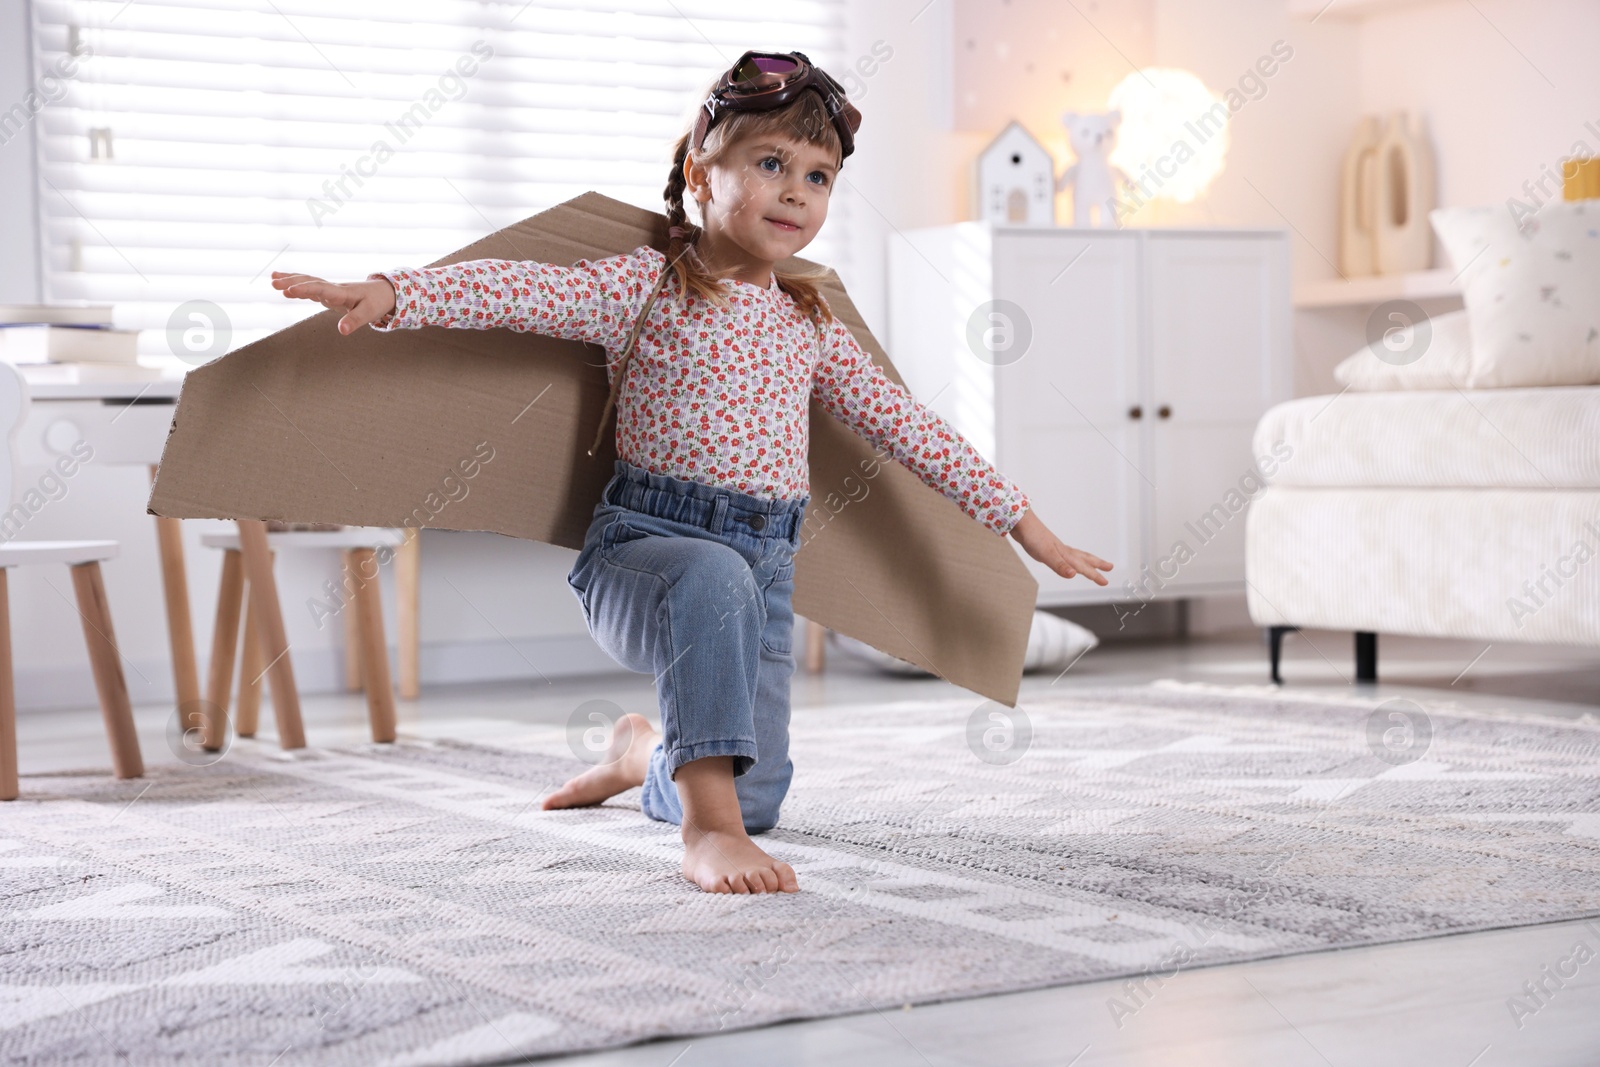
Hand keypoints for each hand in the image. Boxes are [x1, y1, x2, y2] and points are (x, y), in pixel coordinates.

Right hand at [271, 272, 396, 334]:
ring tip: (272, 280)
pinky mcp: (328, 292)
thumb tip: (342, 331)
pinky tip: (282, 284)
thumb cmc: (376, 302)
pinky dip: (296, 284)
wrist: (383, 292)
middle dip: (292, 282)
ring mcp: (330, 289)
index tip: (290, 291)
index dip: (306, 289)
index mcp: (342, 293)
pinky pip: (309, 286)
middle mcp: (334, 288)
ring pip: (308, 281)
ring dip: (291, 280)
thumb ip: (355, 321)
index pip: (321, 289)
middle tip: (274, 284)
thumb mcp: (369, 313)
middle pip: (310, 282)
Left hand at [1007, 509, 1111, 585]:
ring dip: (1087, 560)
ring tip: (1094, 563)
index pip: (1083, 566)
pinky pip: (1066, 554)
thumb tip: (1073, 575)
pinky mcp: (1048, 547)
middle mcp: (1063, 550)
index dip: (1094, 575)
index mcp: (1065, 554)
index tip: (1106, 582)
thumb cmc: (1032, 538)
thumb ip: (1059, 565)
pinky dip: (1071, 558)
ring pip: (1076, 555)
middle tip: (1110, 567)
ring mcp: (1056, 548)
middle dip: (1097, 564)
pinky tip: (1067, 559)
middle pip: (1085, 558)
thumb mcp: (1046, 555)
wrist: (1021, 524)